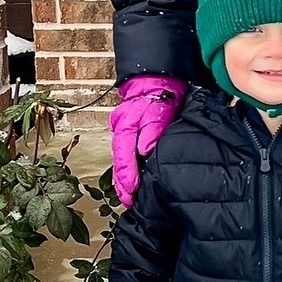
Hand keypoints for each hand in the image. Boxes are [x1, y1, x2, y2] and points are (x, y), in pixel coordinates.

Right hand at [110, 76, 186, 206]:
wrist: (158, 79)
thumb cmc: (161, 94)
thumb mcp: (160, 110)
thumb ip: (152, 129)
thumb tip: (144, 150)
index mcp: (127, 125)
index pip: (124, 155)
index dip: (127, 175)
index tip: (131, 191)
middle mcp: (122, 130)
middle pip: (120, 161)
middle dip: (122, 183)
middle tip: (128, 202)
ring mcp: (124, 132)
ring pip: (121, 159)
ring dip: (123, 179)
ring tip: (128, 197)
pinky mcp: (129, 134)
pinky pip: (126, 155)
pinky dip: (128, 169)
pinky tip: (131, 181)